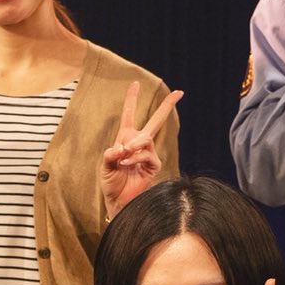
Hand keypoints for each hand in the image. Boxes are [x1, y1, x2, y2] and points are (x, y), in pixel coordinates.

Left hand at [99, 81, 182, 218]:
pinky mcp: (154, 164)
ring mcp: (148, 153)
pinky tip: (127, 163)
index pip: (130, 114)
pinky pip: (147, 154)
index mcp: (125, 138)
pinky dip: (135, 157)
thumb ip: (111, 154)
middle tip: (179, 92)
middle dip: (167, 106)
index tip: (135, 83)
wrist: (119, 201)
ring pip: (146, 138)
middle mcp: (139, 142)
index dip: (132, 99)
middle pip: (156, 121)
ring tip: (124, 154)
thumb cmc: (111, 182)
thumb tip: (123, 147)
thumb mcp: (105, 165)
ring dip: (134, 144)